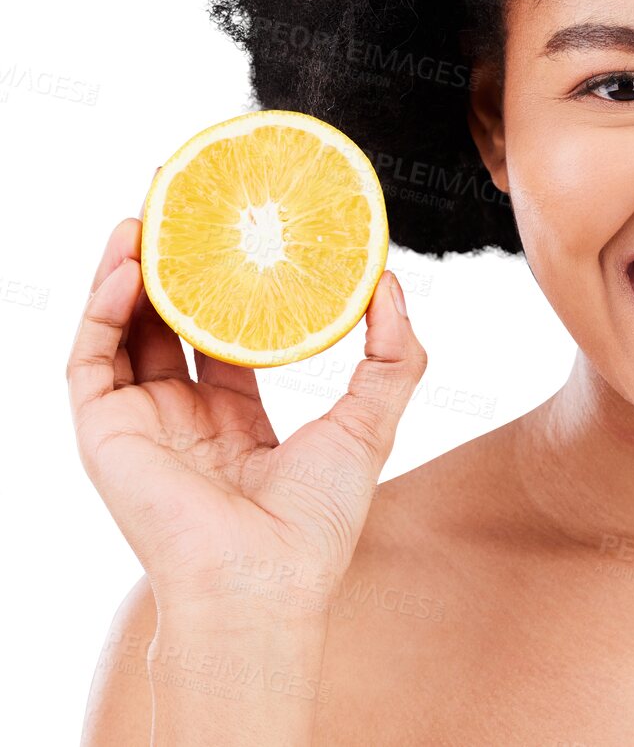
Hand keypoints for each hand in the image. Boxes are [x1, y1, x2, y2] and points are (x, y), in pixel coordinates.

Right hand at [67, 171, 427, 614]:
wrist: (264, 581)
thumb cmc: (318, 520)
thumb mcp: (372, 419)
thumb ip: (392, 352)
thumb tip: (390, 281)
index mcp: (234, 422)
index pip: (222, 336)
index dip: (228, 283)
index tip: (240, 232)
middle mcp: (180, 419)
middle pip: (166, 322)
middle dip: (171, 263)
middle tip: (183, 203)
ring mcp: (139, 426)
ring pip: (122, 329)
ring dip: (129, 269)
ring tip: (146, 210)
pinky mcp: (104, 433)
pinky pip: (90, 358)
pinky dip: (101, 306)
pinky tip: (127, 263)